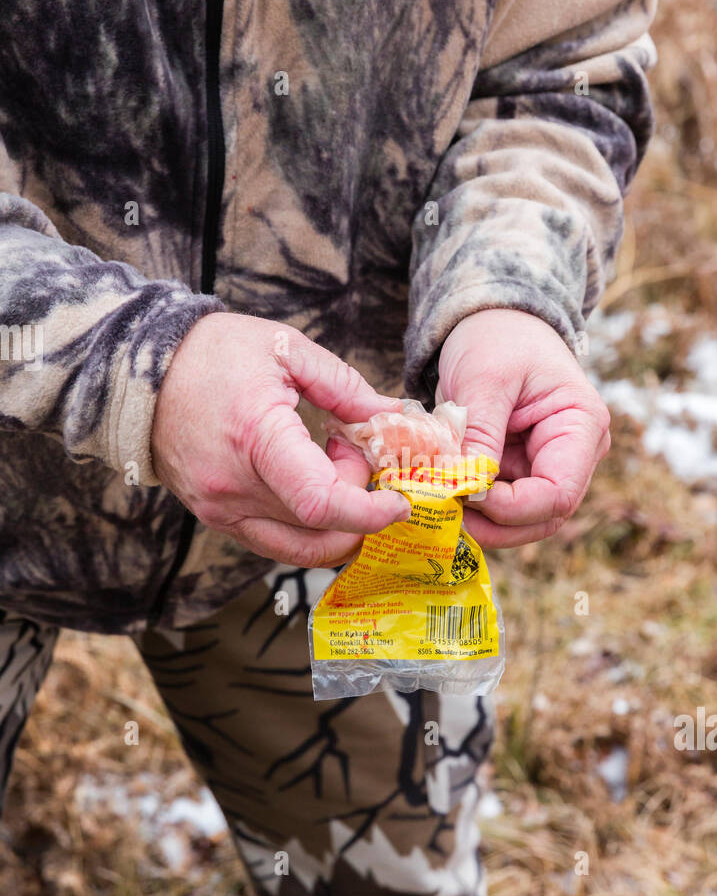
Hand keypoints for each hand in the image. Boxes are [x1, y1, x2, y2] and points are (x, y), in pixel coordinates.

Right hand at [151, 313, 409, 565]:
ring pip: (301, 546)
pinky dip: (308, 524)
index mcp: (256, 439)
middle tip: (350, 451)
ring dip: (333, 519)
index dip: (370, 512)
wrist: (139, 371)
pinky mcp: (216, 519)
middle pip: (320, 527)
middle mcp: (235, 489)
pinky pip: (276, 542)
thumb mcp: (286, 349)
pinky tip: (307, 478)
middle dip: (356, 500)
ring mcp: (221, 511)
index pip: (321, 503)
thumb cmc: (212, 353)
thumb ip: (344, 385)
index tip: (398, 501)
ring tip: (327, 464)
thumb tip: (391, 414)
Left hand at [437, 308, 609, 547]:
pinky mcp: (523, 469)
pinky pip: (502, 503)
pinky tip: (444, 497)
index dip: (511, 508)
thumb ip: (479, 435)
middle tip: (445, 516)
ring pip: (523, 519)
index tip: (465, 497)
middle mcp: (576, 454)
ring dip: (483, 521)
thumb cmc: (498, 337)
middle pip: (544, 516)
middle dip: (495, 524)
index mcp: (582, 426)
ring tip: (440, 506)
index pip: (558, 494)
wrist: (497, 319)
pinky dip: (474, 506)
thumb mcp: (484, 378)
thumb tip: (466, 488)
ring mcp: (549, 464)